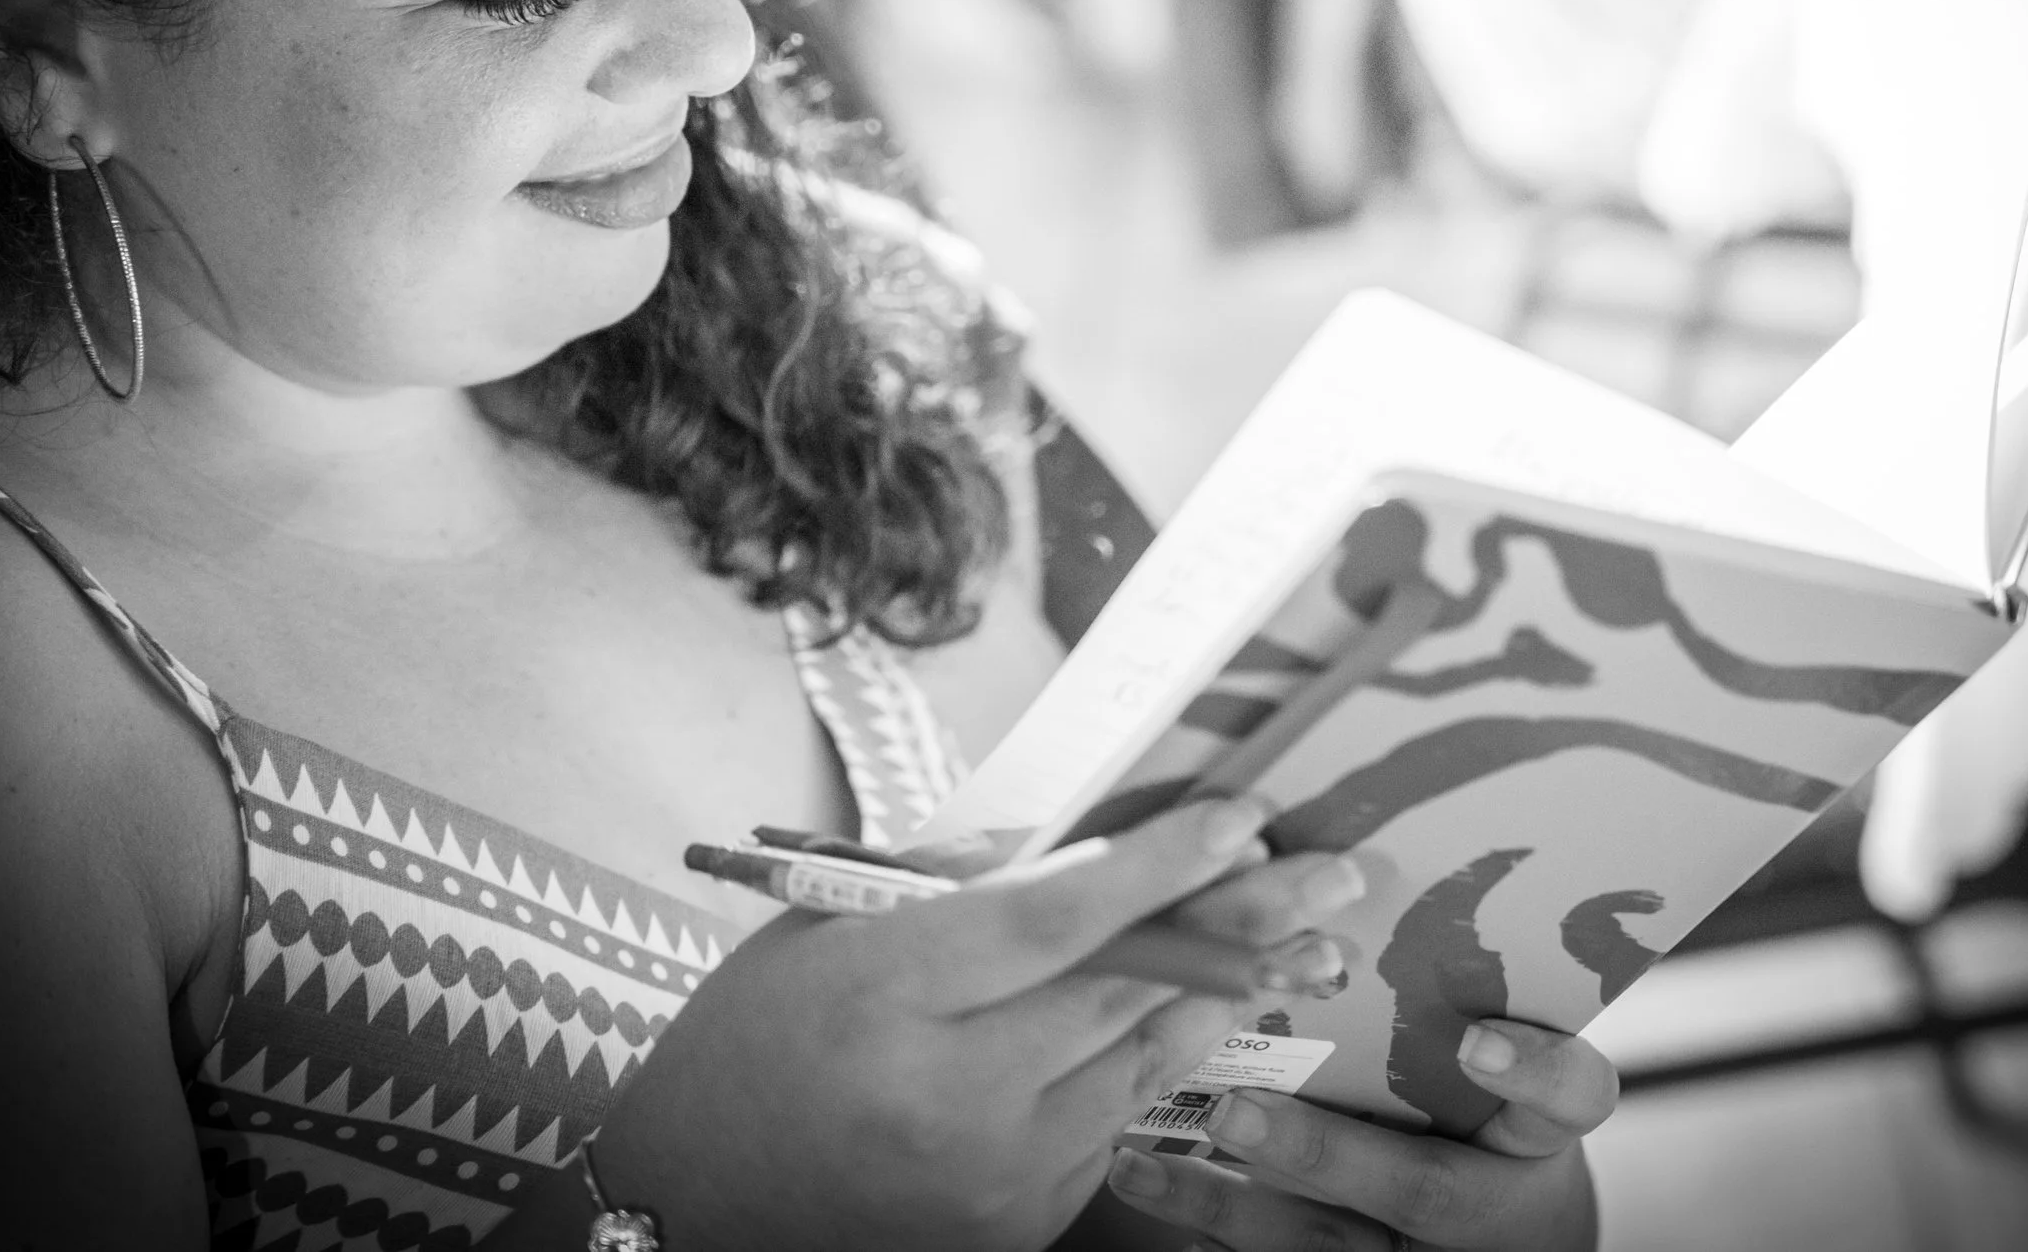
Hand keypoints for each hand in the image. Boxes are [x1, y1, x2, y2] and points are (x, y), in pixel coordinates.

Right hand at [582, 796, 1365, 1251]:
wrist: (692, 1200)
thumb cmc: (752, 1039)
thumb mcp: (828, 935)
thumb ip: (953, 892)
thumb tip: (1086, 840)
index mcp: (885, 995)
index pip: (1052, 921)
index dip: (1158, 868)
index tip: (1243, 817)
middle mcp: (948, 1091)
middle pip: (1125, 988)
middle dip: (1243, 921)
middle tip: (1334, 867)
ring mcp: (992, 1172)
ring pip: (1145, 1057)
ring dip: (1235, 989)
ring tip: (1314, 932)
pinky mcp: (1019, 1224)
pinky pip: (1115, 1120)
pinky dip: (1163, 1059)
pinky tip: (1216, 1012)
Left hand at [1103, 1018, 1617, 1250]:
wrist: (1503, 1233)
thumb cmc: (1491, 1111)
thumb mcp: (1503, 1051)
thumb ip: (1456, 988)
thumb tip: (1339, 871)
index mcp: (1541, 1130)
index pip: (1569, 1097)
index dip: (1532, 1073)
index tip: (1476, 1041)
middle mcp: (1496, 1207)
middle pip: (1427, 1191)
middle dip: (1323, 1154)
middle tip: (1235, 1111)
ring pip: (1331, 1247)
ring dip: (1227, 1204)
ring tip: (1140, 1163)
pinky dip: (1210, 1237)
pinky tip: (1146, 1191)